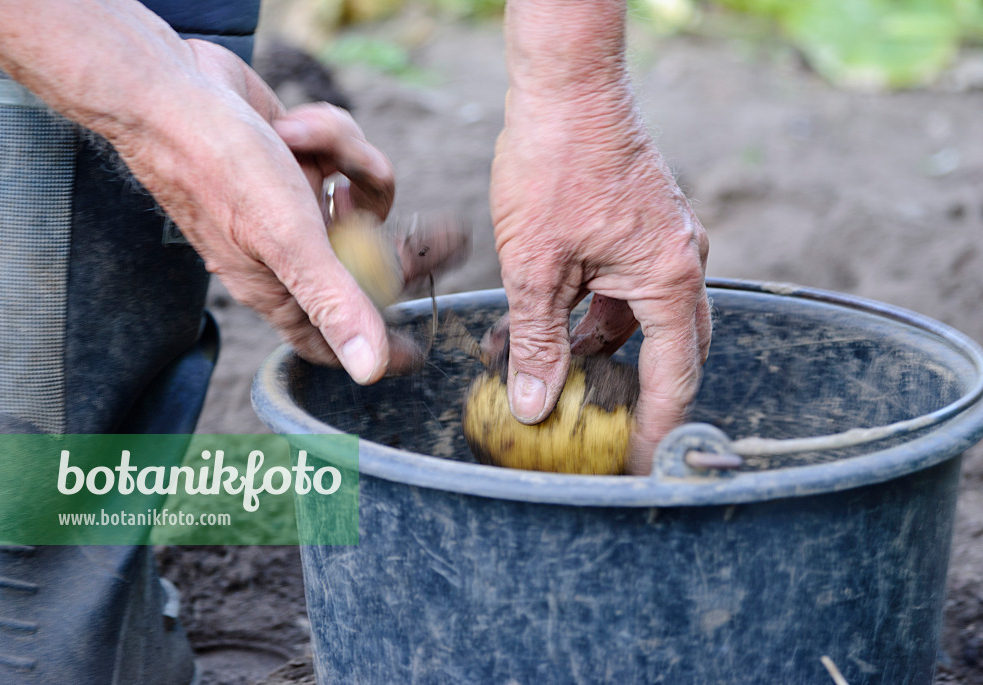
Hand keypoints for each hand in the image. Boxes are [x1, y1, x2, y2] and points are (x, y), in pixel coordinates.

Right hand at [119, 40, 413, 380]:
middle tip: (453, 237)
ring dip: (349, 163)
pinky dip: (330, 139)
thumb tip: (370, 372)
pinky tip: (295, 127)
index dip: (374, 350)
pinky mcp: (302, 163)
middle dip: (405, 247)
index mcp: (280, 286)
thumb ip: (333, 303)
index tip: (417, 354)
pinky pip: (346, 159)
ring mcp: (298, 206)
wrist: (171, 88)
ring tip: (306, 145)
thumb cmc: (219, 168)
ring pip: (365, 200)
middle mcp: (291, 251)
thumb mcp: (287, 241)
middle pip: (370, 266)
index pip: (331, 340)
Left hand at [490, 84, 710, 474]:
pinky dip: (597, 314)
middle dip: (637, 395)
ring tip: (550, 375)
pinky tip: (552, 324)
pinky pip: (631, 289)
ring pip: (644, 320)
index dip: (659, 428)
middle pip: (671, 352)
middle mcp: (682, 263)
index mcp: (669, 279)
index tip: (643, 466)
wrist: (566, 87)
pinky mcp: (644, 228)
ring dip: (602, 351)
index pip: (675, 376)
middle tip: (607, 434)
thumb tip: (535, 405)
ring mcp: (667, 242)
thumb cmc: (553, 164)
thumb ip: (537, 341)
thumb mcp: (535, 266)